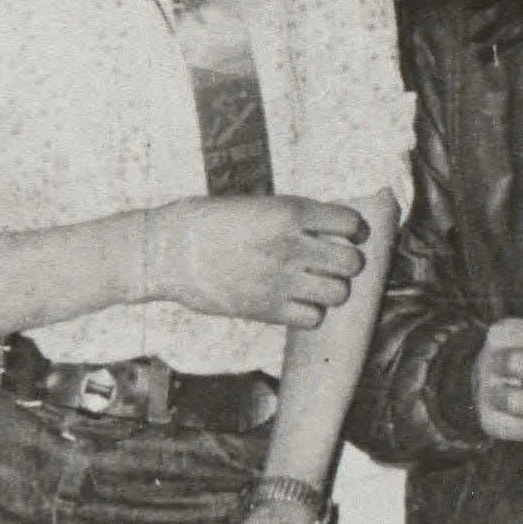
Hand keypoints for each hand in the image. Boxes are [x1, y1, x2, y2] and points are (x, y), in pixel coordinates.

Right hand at [145, 196, 368, 327]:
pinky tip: (297, 300)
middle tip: (333, 260)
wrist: (168, 252)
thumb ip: (294, 217)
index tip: (349, 234)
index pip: (349, 224)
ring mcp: (280, 281)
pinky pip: (313, 318)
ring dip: (333, 287)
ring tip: (316, 282)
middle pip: (351, 262)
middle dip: (348, 261)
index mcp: (288, 212)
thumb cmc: (207, 222)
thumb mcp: (255, 204)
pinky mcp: (267, 309)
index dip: (355, 230)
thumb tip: (330, 230)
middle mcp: (291, 247)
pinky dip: (311, 311)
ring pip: (338, 293)